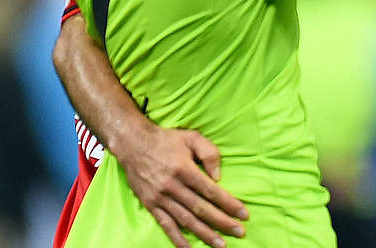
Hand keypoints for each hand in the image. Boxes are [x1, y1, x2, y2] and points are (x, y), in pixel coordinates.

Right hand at [117, 124, 248, 247]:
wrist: (132, 144)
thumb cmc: (166, 139)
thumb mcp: (192, 138)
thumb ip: (209, 153)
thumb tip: (218, 177)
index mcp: (184, 169)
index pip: (211, 191)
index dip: (229, 204)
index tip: (243, 214)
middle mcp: (172, 186)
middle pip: (201, 209)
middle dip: (222, 222)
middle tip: (239, 232)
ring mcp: (160, 198)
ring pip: (185, 220)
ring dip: (204, 234)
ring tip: (220, 245)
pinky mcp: (150, 205)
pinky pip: (165, 225)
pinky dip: (177, 239)